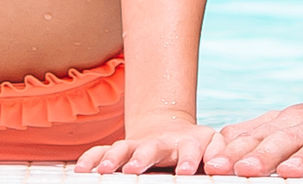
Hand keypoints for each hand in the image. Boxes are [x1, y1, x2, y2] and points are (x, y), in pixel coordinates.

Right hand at [78, 111, 216, 172]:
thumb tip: (221, 166)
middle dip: (141, 158)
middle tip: (133, 169)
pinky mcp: (122, 149)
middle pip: (151, 148)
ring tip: (103, 170)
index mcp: (187, 142)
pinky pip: (102, 151)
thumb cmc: (197, 146)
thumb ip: (219, 154)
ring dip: (113, 158)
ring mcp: (138, 144)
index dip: (186, 159)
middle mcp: (160, 142)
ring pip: (123, 148)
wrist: (170, 130)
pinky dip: (91, 159)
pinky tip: (81, 169)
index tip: (184, 171)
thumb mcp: (213, 145)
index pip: (189, 149)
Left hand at [201, 86, 302, 177]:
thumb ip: (263, 137)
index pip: (263, 134)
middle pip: (289, 138)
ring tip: (287, 174)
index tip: (213, 167)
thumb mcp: (300, 129)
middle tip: (239, 172)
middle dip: (263, 155)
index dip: (238, 150)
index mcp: (298, 121)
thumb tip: (216, 149)